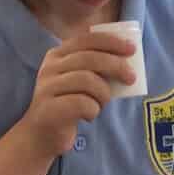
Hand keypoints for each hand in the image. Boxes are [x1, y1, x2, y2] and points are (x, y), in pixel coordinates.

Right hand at [21, 33, 137, 156]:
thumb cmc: (67, 105)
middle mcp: (50, 67)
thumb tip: (126, 62)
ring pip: (87, 80)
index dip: (111, 42)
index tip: (132, 49)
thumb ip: (95, 69)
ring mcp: (47, 87)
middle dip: (116, 66)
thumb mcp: (80, 82)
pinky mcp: (49, 108)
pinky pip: (82, 104)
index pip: (86, 40)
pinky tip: (89, 115)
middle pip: (90, 58)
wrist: (41, 135)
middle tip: (131, 78)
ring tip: (102, 103)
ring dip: (103, 94)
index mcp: (57, 55)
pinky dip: (93, 110)